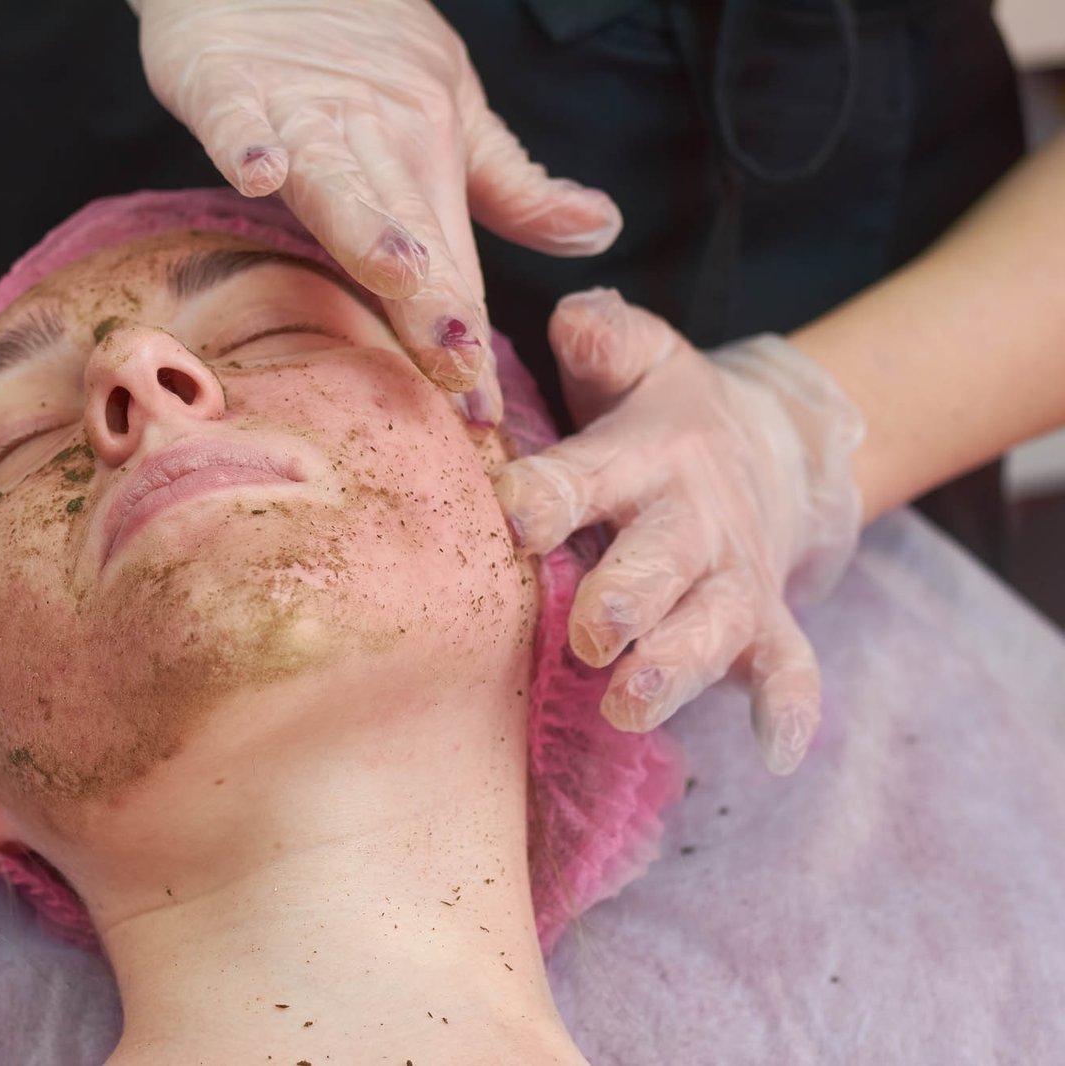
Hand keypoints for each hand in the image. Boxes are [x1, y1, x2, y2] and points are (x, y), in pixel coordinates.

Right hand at [137, 0, 622, 421]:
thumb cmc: (353, 48)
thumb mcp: (448, 114)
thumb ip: (510, 188)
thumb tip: (601, 232)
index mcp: (419, 159)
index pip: (448, 262)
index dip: (465, 335)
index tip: (484, 415)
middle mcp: (366, 141)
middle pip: (402, 228)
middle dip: (431, 299)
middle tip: (461, 364)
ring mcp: (297, 113)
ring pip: (334, 176)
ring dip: (365, 222)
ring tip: (401, 269)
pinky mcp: (227, 83)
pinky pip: (235, 114)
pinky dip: (246, 138)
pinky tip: (261, 172)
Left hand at [493, 289, 864, 774]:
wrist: (767, 447)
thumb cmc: (656, 413)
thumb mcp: (636, 359)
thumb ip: (603, 338)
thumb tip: (571, 317)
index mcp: (642, 456)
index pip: (588, 475)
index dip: (552, 493)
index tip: (516, 514)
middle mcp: (689, 522)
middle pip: (659, 562)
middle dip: (626, 597)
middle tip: (592, 632)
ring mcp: (731, 578)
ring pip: (710, 626)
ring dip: (676, 666)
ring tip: (632, 702)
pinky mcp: (764, 623)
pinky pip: (787, 667)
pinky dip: (788, 706)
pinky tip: (778, 752)